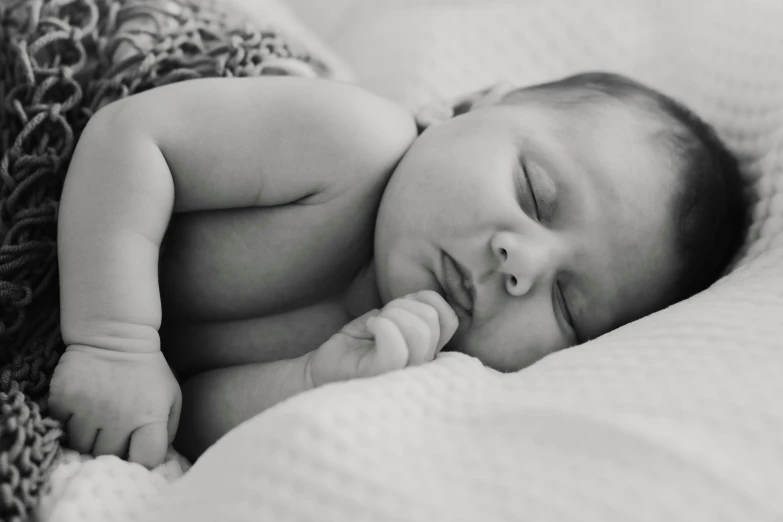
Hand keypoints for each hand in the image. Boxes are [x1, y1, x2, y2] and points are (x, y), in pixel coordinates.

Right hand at [48, 346, 181, 467]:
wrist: (115, 334)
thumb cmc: (147, 370)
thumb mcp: (171, 395)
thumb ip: (167, 429)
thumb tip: (154, 459)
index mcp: (150, 416)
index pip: (146, 459)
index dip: (142, 460)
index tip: (137, 452)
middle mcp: (119, 416)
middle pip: (109, 456)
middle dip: (113, 449)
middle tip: (114, 432)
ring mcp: (89, 408)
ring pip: (81, 447)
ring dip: (88, 440)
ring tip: (97, 421)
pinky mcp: (64, 398)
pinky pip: (61, 428)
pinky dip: (69, 424)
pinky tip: (81, 409)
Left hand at [308, 290, 458, 386]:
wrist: (320, 369)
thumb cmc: (354, 345)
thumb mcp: (386, 319)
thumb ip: (409, 309)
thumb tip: (421, 299)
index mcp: (426, 352)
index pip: (449, 320)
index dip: (428, 301)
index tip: (401, 304)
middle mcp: (420, 366)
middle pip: (431, 320)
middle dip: (404, 306)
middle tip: (382, 316)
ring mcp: (402, 375)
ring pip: (419, 331)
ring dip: (392, 315)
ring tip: (374, 324)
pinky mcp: (381, 377)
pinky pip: (396, 348)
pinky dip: (382, 325)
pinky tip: (368, 328)